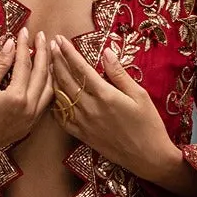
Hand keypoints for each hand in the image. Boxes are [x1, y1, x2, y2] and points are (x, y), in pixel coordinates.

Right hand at [0, 28, 51, 164]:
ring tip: (48, 54)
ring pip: (48, 90)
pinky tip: (44, 78)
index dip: (24, 45)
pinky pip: (45, 104)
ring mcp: (32, 120)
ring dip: (49, 70)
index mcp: (17, 98)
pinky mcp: (29, 127)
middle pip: (42, 75)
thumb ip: (0, 65)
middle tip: (43, 36)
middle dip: (43, 53)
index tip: (24, 30)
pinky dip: (47, 88)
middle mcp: (29, 109)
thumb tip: (11, 44)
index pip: (25, 64)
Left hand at [49, 39, 196, 196]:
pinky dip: (55, 105)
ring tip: (47, 66)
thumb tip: (106, 52)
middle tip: (49, 47)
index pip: (81, 68)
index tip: (60, 39)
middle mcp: (90, 108)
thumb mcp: (139, 95)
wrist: (148, 157)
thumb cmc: (149, 124)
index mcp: (105, 95)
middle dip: (56, 61)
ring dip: (52, 80)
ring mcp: (83, 123)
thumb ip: (119, 74)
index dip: (68, 52)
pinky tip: (52, 96)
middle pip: (66, 80)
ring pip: (61, 97)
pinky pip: (62, 118)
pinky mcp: (82, 135)